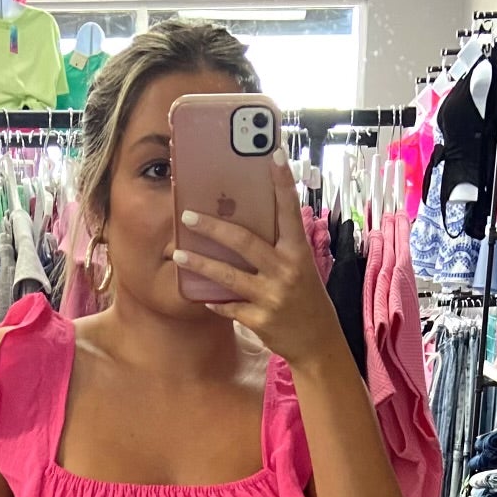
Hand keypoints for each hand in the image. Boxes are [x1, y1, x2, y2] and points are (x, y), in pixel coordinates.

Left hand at [171, 149, 344, 368]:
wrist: (318, 341)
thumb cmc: (306, 297)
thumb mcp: (301, 266)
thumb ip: (280, 244)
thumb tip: (250, 217)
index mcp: (298, 251)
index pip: (290, 211)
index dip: (282, 182)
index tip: (273, 154)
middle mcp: (286, 270)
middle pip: (245, 242)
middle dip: (213, 227)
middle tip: (188, 216)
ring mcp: (272, 296)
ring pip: (229, 276)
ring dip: (201, 264)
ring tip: (178, 254)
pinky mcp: (260, 319)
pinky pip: (229, 307)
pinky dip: (214, 301)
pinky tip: (200, 295)